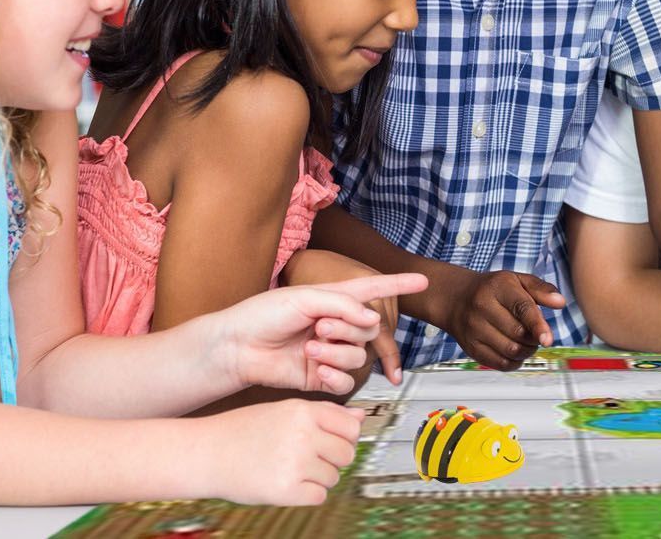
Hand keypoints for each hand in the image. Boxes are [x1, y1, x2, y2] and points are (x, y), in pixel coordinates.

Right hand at [201, 400, 364, 504]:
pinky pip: (319, 496)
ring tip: (291, 468)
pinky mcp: (286, 490)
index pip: (351, 427)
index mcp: (303, 411)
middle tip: (308, 458)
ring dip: (318, 477)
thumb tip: (360, 417)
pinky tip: (288, 483)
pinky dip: (308, 494)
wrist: (207, 453)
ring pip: (334, 476)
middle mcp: (303, 435)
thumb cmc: (244, 430)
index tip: (331, 440)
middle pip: (347, 453)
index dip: (344, 436)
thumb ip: (324, 414)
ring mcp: (296, 463)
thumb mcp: (284, 411)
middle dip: (333, 459)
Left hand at [214, 273, 426, 394]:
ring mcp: (330, 352)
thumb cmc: (263, 315)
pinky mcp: (321, 376)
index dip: (398, 285)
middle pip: (368, 330)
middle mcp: (336, 326)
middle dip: (348, 329)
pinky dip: (335, 375)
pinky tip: (316, 370)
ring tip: (310, 350)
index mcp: (333, 300)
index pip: (373, 290)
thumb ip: (342, 304)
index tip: (423, 280)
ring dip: (337, 353)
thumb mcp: (303, 298)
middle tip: (319, 327)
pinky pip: (346, 380)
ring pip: (359, 356)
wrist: (237, 347)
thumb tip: (374, 320)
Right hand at [444, 270, 566, 370]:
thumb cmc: (493, 289)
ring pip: (511, 351)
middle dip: (534, 337)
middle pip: (518, 333)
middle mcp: (483, 307)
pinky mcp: (471, 348)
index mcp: (499, 287)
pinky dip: (515, 362)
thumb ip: (541, 289)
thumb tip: (560, 302)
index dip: (537, 325)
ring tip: (527, 341)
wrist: (456, 298)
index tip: (548, 339)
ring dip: (527, 351)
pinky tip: (516, 351)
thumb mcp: (517, 280)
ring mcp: (474, 329)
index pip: (522, 308)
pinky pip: (500, 364)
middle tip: (537, 332)